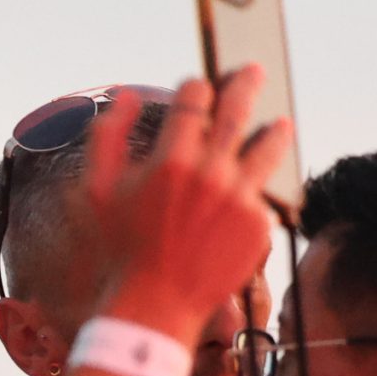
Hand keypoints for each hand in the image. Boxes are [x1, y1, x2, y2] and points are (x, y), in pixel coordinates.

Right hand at [82, 69, 289, 338]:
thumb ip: (108, 136)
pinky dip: (255, 188)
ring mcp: (239, 198)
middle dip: (244, 85)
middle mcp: (210, 172)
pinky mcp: (257, 224)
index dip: (195, 88)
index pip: (194, 100)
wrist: (155, 305)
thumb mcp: (96, 191)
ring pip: (266, 149)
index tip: (197, 87)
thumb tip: (128, 95)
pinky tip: (251, 189)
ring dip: (272, 131)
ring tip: (279, 124)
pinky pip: (260, 195)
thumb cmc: (118, 249)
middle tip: (252, 70)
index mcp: (170, 158)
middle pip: (237, 111)